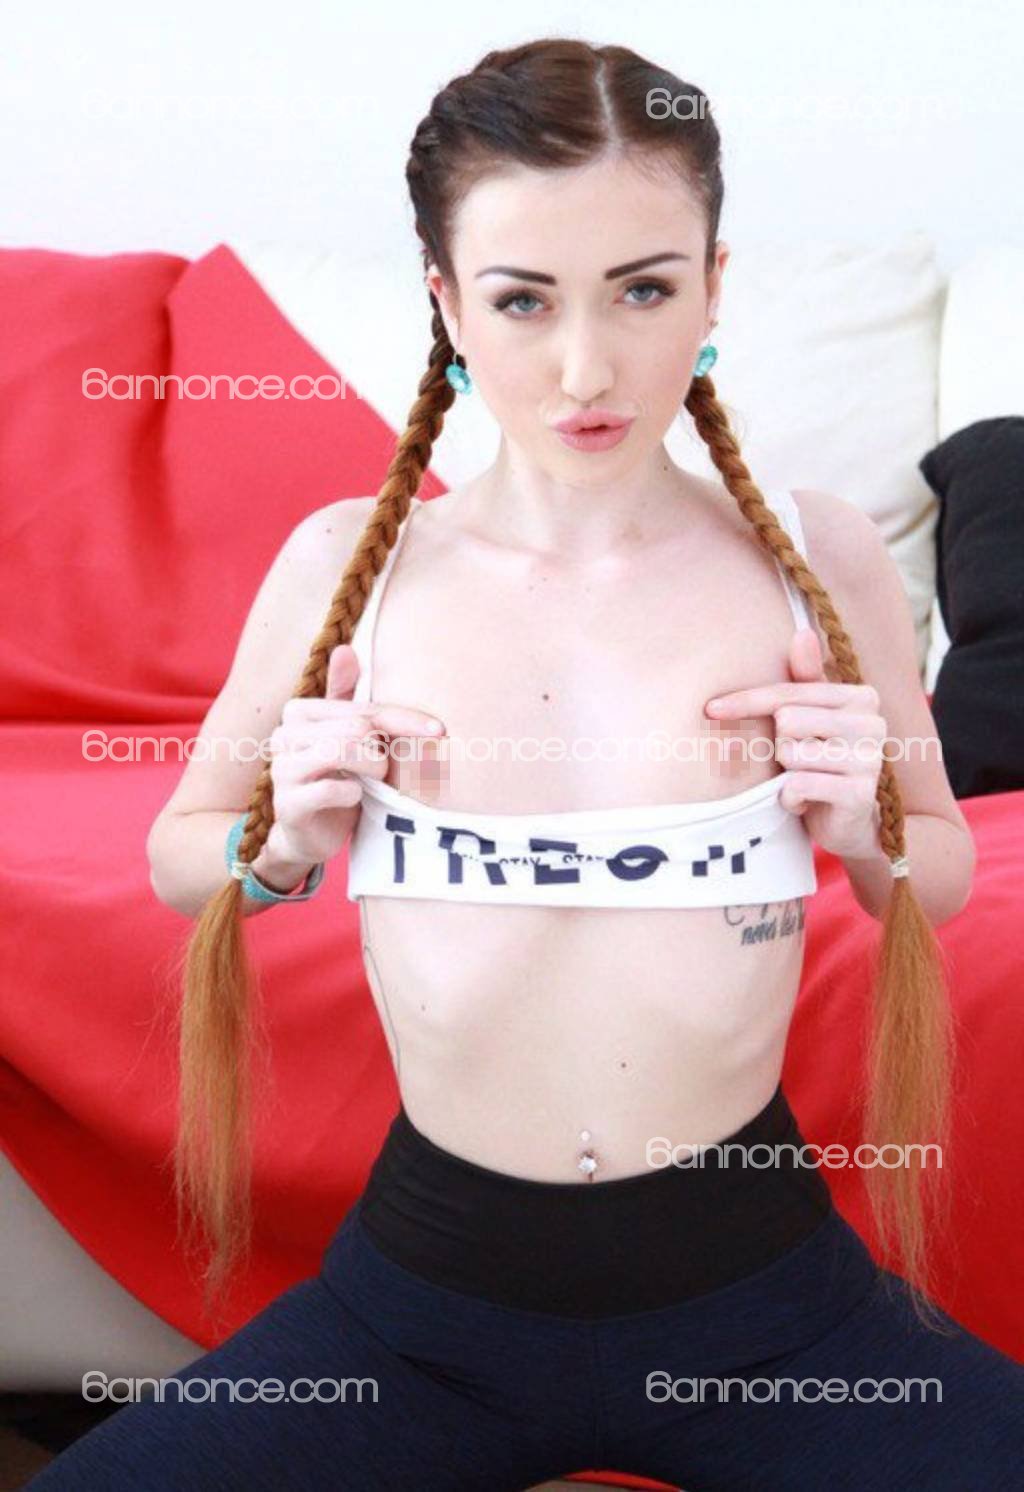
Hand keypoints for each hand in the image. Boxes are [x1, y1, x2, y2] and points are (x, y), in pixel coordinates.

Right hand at [264, 644, 445, 866]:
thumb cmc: (332, 779)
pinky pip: (335, 789)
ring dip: (371, 769)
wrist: (305, 835)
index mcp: (300, 712)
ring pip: (343, 751)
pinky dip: (354, 796)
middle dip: (383, 752)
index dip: (405, 720)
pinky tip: (352, 800)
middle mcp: (285, 734)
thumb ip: (346, 696)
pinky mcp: (287, 803)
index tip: (439, 731)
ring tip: (370, 781)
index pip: (364, 709)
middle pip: (358, 728)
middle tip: (384, 770)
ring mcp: (282, 769)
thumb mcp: (343, 736)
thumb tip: (344, 649)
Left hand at [704, 628, 884, 860]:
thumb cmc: (823, 765)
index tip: (711, 708)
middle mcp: (872, 724)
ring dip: (786, 775)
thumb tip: (802, 633)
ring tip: (803, 782)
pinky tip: (805, 803)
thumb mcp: (812, 721)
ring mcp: (870, 759)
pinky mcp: (859, 794)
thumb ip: (805, 681)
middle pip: (787, 721)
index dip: (745, 702)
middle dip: (779, 747)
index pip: (788, 693)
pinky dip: (791, 798)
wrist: (852, 825)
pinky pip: (798, 785)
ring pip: (791, 754)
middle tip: (796, 763)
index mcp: (862, 697)